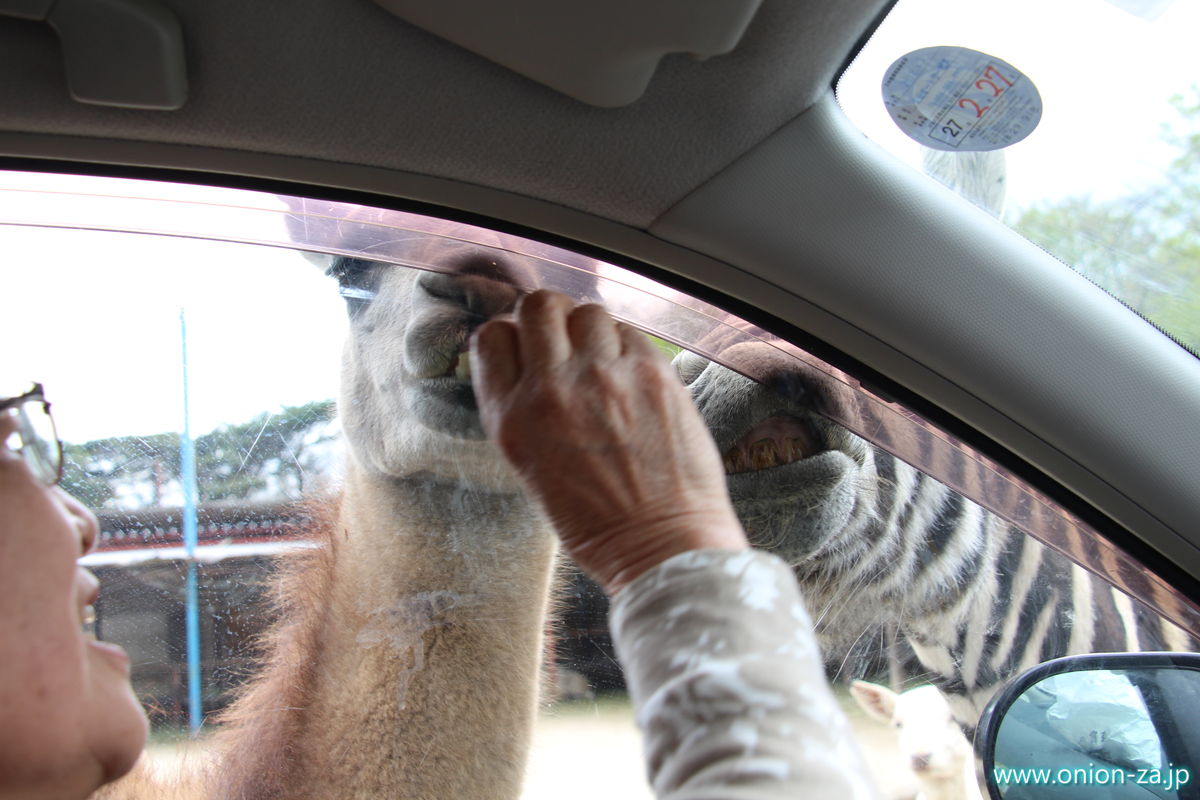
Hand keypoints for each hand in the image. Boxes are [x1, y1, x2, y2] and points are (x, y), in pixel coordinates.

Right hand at [470, 290, 746, 594]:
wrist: (660, 544)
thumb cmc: (596, 520)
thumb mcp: (530, 466)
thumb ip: (522, 406)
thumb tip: (529, 359)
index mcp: (513, 418)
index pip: (492, 337)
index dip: (510, 336)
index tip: (526, 346)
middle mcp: (553, 388)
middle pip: (538, 306)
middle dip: (549, 317)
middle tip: (564, 340)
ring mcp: (605, 375)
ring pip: (588, 310)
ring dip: (591, 330)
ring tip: (603, 362)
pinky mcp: (653, 372)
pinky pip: (630, 330)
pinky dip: (627, 345)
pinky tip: (632, 376)